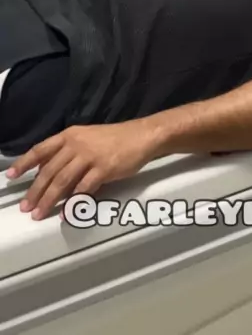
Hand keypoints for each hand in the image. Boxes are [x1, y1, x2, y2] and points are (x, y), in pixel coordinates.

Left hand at [6, 121, 151, 219]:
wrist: (141, 136)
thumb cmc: (114, 138)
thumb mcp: (86, 137)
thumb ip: (67, 151)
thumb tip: (46, 169)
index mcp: (70, 135)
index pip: (41, 149)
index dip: (24, 163)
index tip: (12, 176)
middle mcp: (76, 144)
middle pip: (49, 170)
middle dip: (35, 191)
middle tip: (26, 207)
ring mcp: (90, 156)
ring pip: (62, 181)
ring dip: (49, 200)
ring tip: (39, 214)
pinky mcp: (103, 169)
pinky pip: (83, 189)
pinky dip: (73, 203)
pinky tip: (66, 213)